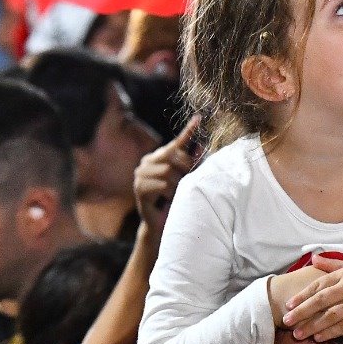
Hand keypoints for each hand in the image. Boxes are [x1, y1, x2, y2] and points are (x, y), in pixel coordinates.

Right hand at [135, 116, 199, 233]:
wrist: (162, 224)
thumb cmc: (176, 200)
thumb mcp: (186, 180)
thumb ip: (192, 164)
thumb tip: (202, 146)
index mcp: (158, 157)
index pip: (175, 143)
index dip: (188, 131)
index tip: (199, 118)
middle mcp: (146, 162)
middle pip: (173, 156)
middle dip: (185, 169)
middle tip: (186, 182)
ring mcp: (140, 175)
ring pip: (168, 172)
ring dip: (177, 184)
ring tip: (176, 194)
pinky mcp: (139, 189)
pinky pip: (162, 185)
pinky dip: (169, 193)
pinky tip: (167, 199)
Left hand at [281, 257, 342, 341]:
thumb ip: (332, 265)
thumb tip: (312, 258)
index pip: (320, 284)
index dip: (303, 295)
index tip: (288, 303)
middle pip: (321, 300)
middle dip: (302, 312)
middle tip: (286, 320)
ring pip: (331, 316)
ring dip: (313, 326)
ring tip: (298, 334)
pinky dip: (331, 332)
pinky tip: (319, 337)